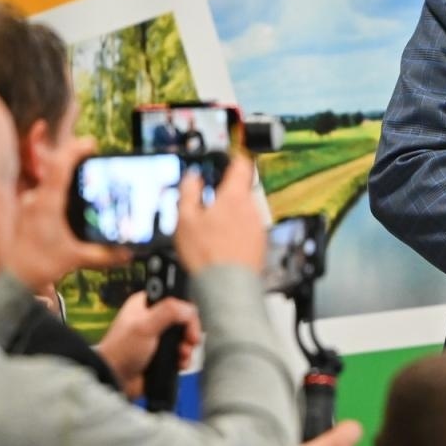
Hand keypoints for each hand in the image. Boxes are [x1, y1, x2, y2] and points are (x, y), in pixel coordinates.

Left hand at [4, 134, 128, 291]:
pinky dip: (51, 195)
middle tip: (87, 157)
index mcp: (47, 203)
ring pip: (44, 182)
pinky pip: (37, 195)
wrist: (6, 280)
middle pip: (52, 166)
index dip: (75, 149)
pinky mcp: (20, 213)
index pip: (60, 165)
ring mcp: (24, 204)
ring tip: (77, 181)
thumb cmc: (35, 267)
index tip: (90, 143)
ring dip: (60, 179)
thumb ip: (104, 255)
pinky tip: (59, 206)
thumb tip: (127, 253)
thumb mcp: (75, 259)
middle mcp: (33, 199)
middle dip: (70, 160)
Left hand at [92, 290, 202, 398]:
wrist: (115, 379)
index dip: (185, 310)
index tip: (190, 323)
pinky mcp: (162, 354)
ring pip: (184, 337)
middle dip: (189, 332)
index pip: (175, 298)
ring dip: (187, 347)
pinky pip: (180, 353)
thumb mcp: (145, 326)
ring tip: (182, 356)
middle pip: (183, 319)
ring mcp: (158, 337)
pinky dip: (183, 359)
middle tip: (191, 341)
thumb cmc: (122, 350)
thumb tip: (189, 309)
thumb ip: (168, 312)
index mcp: (146, 304)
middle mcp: (153, 318)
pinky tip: (179, 364)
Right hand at [175, 153, 266, 274]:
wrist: (227, 287)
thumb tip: (192, 176)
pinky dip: (236, 231)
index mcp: (234, 196)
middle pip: (241, 189)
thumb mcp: (185, 219)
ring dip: (230, 214)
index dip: (232, 158)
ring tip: (211, 230)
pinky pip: (248, 228)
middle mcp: (252, 208)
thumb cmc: (207, 255)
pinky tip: (222, 244)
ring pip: (244, 210)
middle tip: (206, 205)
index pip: (242, 164)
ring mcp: (258, 226)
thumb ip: (189, 191)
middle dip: (224, 194)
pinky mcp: (260, 242)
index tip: (224, 161)